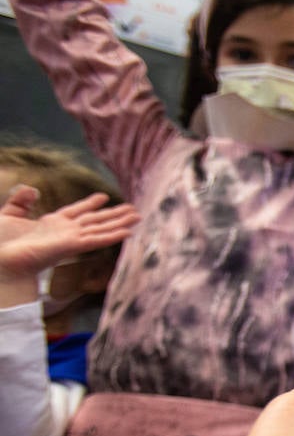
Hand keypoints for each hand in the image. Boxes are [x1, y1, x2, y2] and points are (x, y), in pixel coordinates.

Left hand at [0, 186, 138, 281]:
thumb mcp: (8, 214)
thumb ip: (20, 200)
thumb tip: (31, 189)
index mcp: (50, 223)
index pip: (75, 211)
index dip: (90, 203)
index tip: (104, 196)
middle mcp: (64, 231)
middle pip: (94, 220)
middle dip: (114, 214)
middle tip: (134, 209)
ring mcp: (69, 239)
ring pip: (100, 229)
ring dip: (120, 223)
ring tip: (138, 217)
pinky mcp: (71, 246)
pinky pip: (96, 240)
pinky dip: (112, 236)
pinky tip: (127, 232)